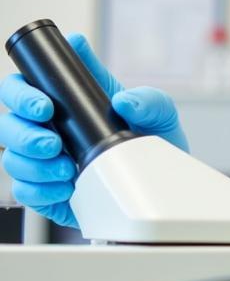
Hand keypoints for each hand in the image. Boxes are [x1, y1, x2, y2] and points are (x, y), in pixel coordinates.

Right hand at [0, 33, 187, 227]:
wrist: (163, 184)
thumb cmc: (153, 141)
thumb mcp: (159, 115)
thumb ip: (147, 99)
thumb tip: (125, 100)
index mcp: (66, 103)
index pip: (23, 87)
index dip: (21, 93)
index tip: (45, 107)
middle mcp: (47, 130)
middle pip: (8, 125)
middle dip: (23, 134)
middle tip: (53, 144)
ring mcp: (44, 162)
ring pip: (12, 159)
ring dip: (35, 165)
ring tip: (68, 169)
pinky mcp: (46, 192)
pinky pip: (25, 192)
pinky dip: (42, 191)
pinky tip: (67, 189)